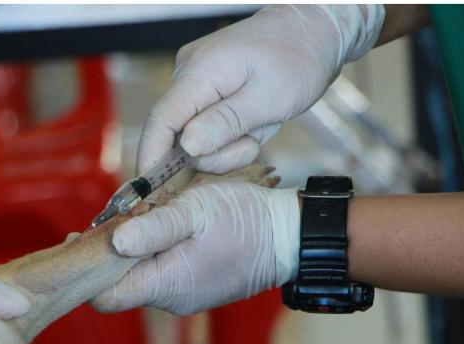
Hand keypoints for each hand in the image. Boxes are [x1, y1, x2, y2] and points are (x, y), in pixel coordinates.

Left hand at [92, 182, 299, 315]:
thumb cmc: (245, 221)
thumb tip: (113, 242)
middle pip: (121, 284)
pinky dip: (156, 252)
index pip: (105, 297)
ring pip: (142, 276)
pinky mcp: (195, 287)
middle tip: (115, 216)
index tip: (84, 236)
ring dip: (136, 248)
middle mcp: (171, 299)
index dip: (88, 269)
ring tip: (146, 215)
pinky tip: (166, 227)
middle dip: (112, 252)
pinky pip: (162, 273)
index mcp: (166, 285)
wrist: (288, 237)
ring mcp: (184, 296)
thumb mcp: (195, 211)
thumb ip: (154, 228)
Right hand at [137, 4, 384, 174]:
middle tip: (252, 143)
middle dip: (214, 153)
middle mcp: (189, 74)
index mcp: (200, 72)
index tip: (150, 192)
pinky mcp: (206, 90)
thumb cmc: (298, 59)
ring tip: (259, 125)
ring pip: (195, 136)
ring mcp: (196, 81)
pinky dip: (230, 135)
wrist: (313, 31)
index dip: (152, 159)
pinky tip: (253, 121)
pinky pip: (207, 126)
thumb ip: (226, 123)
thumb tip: (188, 147)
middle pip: (179, 135)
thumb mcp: (270, 99)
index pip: (160, 121)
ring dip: (227, 144)